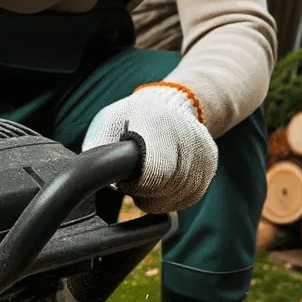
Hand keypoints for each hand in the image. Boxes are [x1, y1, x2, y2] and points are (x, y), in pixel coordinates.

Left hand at [82, 83, 217, 212]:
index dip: (136, 186)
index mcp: (158, 125)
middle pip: (166, 190)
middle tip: (134, 180)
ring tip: (147, 180)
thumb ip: (98, 148)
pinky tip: (161, 186)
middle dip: (144, 192)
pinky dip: (172, 197)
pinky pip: (190, 196)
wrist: (172, 104)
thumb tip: (92, 176)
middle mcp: (187, 138)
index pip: (156, 174)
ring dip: (158, 197)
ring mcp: (202, 153)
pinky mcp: (210, 165)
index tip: (126, 180)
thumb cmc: (133, 116)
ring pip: (179, 197)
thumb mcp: (108, 122)